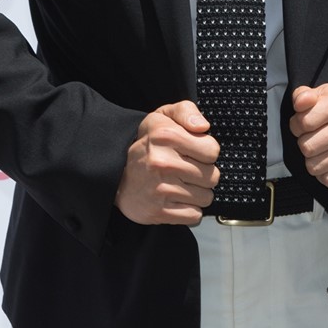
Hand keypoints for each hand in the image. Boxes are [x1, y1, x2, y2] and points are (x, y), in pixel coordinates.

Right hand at [115, 100, 220, 225]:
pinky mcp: (158, 212)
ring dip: (198, 192)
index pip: (212, 150)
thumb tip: (203, 126)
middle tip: (188, 169)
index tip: (195, 152)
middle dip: (204, 173)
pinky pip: (194, 216)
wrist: (116, 171)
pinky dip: (190, 210)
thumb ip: (187, 112)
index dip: (207, 151)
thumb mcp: (163, 116)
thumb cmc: (147, 143)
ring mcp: (161, 189)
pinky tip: (178, 199)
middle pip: (212, 176)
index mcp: (167, 136)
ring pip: (206, 197)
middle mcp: (164, 163)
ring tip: (182, 183)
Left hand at [289, 84, 327, 187]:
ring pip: (315, 167)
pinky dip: (325, 173)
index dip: (297, 126)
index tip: (304, 125)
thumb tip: (300, 104)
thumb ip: (303, 95)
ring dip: (313, 160)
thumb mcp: (322, 94)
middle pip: (307, 147)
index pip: (303, 123)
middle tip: (314, 138)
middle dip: (305, 144)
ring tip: (323, 149)